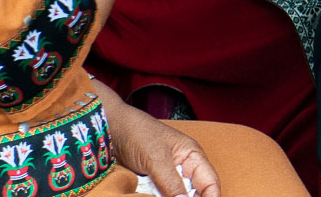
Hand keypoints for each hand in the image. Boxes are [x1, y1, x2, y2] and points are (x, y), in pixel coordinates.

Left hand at [104, 98, 219, 196]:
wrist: (109, 130)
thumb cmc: (136, 133)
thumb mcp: (157, 159)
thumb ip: (172, 184)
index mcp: (193, 157)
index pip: (211, 184)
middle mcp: (183, 169)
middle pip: (195, 195)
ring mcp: (167, 178)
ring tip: (156, 194)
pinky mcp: (152, 185)